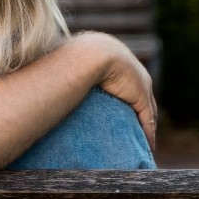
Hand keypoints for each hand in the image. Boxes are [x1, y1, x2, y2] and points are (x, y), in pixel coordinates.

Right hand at [74, 32, 156, 149]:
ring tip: (144, 141)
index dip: (128, 96)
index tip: (125, 110)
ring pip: (148, 109)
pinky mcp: (141, 95)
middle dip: (143, 112)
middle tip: (140, 130)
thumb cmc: (76, 57)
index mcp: (118, 58)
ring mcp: (139, 83)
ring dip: (147, 125)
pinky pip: (147, 117)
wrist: (91, 54)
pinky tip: (148, 144)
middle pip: (143, 96)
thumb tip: (50, 82)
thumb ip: (69, 74)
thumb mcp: (74, 66)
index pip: (127, 82)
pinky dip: (148, 132)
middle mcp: (133, 70)